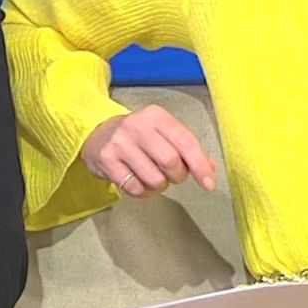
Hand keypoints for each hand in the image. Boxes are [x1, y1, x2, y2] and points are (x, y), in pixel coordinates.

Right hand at [80, 104, 215, 197]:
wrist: (97, 134)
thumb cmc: (138, 136)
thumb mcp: (162, 132)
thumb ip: (186, 148)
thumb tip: (210, 170)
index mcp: (156, 116)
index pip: (185, 140)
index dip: (200, 164)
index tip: (209, 183)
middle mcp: (136, 125)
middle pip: (171, 161)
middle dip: (178, 176)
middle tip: (173, 175)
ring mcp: (119, 143)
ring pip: (154, 179)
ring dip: (160, 186)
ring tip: (153, 177)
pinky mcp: (106, 161)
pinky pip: (135, 189)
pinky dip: (143, 192)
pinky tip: (139, 181)